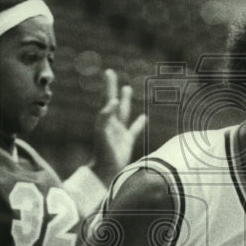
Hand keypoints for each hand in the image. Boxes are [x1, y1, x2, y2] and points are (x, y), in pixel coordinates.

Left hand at [91, 69, 146, 185]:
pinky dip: (139, 123)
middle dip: (113, 88)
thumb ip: (105, 117)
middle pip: (113, 102)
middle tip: (112, 74)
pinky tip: (144, 117)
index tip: (108, 72)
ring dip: (126, 101)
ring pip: (124, 112)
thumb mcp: (101, 134)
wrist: (105, 173)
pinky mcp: (127, 141)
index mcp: (105, 120)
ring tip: (127, 88)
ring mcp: (119, 132)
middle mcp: (111, 124)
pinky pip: (134, 129)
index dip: (108, 86)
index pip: (107, 99)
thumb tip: (113, 101)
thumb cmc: (102, 154)